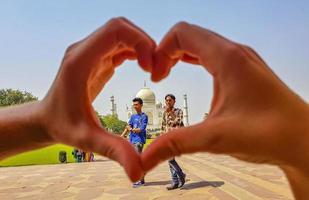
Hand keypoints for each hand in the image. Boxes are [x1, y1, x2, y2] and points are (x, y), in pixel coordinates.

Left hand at [38, 17, 154, 180]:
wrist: (47, 119)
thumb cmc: (63, 127)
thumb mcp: (88, 140)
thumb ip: (114, 151)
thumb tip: (138, 171)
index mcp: (80, 62)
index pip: (115, 31)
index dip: (140, 42)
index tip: (150, 68)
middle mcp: (83, 50)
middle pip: (121, 27)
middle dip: (145, 42)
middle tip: (156, 69)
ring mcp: (89, 51)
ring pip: (122, 33)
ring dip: (142, 46)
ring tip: (153, 70)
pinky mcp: (96, 57)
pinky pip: (120, 44)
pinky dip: (136, 51)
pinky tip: (144, 68)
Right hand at [143, 22, 308, 197]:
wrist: (304, 140)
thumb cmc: (270, 133)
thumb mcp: (215, 138)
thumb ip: (175, 144)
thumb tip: (143, 159)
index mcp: (227, 58)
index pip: (182, 33)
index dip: (160, 49)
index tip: (156, 75)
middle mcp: (236, 52)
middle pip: (190, 35)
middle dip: (167, 52)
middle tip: (159, 77)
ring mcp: (243, 60)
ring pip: (203, 43)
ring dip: (181, 55)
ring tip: (168, 74)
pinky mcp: (246, 70)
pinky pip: (214, 53)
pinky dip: (195, 59)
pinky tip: (191, 74)